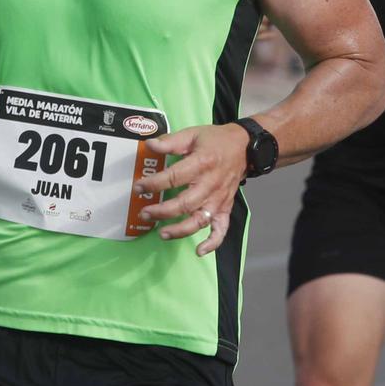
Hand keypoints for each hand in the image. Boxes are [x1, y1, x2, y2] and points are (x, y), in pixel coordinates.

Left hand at [135, 123, 247, 257]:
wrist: (245, 146)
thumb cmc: (216, 141)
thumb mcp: (193, 134)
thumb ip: (171, 141)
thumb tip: (149, 145)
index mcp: (202, 163)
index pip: (174, 177)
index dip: (154, 184)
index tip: (139, 187)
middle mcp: (211, 184)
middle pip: (184, 203)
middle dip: (162, 211)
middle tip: (145, 213)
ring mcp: (219, 199)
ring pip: (199, 220)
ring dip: (180, 230)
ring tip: (162, 233)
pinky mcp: (225, 208)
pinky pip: (221, 229)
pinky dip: (212, 243)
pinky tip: (200, 251)